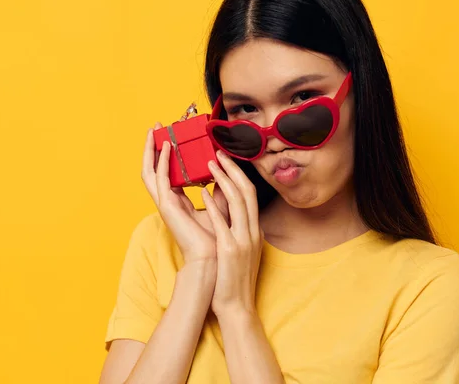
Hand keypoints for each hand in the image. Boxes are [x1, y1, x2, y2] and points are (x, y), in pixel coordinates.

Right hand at [141, 123, 228, 264]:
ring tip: (155, 130)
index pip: (167, 173)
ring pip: (151, 171)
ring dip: (151, 150)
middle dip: (153, 147)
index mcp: (178, 202)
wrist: (213, 259)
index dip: (167, 154)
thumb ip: (218, 187)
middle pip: (154, 169)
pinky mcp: (167, 206)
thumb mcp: (219, 205)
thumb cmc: (216, 237)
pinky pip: (160, 178)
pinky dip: (162, 160)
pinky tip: (167, 146)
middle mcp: (169, 201)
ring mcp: (165, 204)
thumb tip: (222, 166)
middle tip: (156, 126)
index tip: (171, 136)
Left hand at [201, 150, 263, 317]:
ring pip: (238, 201)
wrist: (237, 306)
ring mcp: (243, 240)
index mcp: (255, 231)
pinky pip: (222, 221)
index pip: (251, 195)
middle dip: (233, 170)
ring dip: (224, 179)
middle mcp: (252, 232)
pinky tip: (204, 190)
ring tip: (210, 164)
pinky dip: (214, 203)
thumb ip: (239, 230)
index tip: (226, 160)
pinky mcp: (230, 249)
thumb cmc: (234, 279)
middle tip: (218, 153)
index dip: (239, 175)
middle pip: (247, 192)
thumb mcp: (242, 250)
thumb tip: (230, 211)